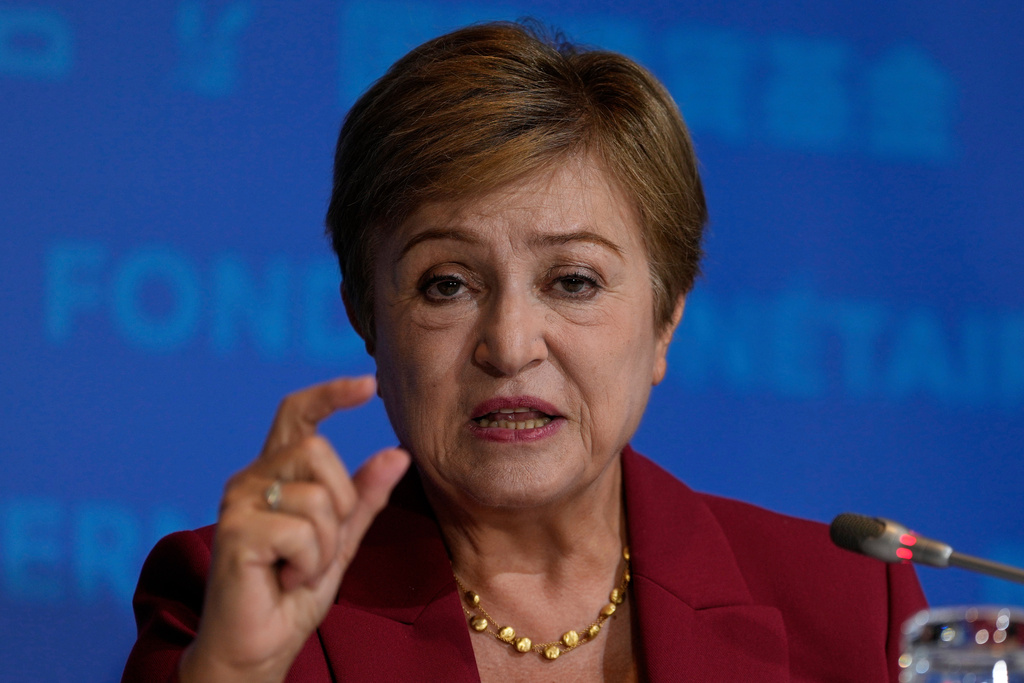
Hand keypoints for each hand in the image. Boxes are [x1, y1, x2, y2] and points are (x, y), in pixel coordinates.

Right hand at [179, 376, 409, 682]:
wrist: (257, 649)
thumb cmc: (292, 594)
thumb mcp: (340, 540)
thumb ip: (364, 497)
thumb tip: (398, 454)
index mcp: (274, 475)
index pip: (296, 414)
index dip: (329, 394)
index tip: (368, 385)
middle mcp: (250, 480)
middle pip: (317, 450)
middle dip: (340, 501)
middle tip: (321, 546)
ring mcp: (237, 503)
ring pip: (316, 495)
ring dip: (326, 544)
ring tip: (299, 569)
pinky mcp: (235, 532)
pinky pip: (301, 531)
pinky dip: (310, 563)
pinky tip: (286, 580)